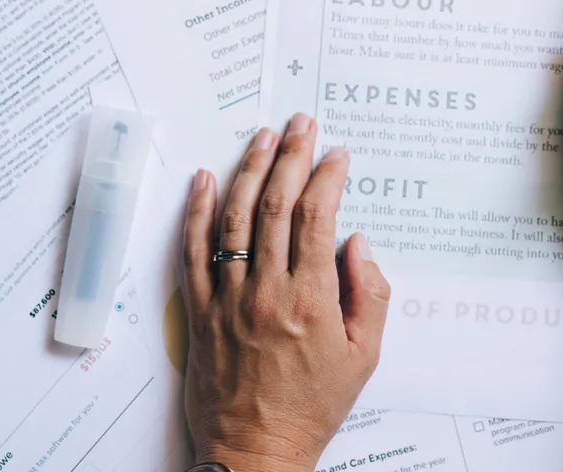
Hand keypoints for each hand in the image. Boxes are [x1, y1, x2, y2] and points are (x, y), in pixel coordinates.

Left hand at [181, 113, 390, 471]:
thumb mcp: (365, 356)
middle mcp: (265, 291)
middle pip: (274, 205)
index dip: (328, 178)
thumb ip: (370, 295)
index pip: (318, 219)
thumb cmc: (312, 407)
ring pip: (233, 218)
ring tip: (262, 136)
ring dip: (248, 169)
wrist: (256, 450)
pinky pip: (192, 250)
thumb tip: (357, 244)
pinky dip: (196, 210)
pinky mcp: (199, 311)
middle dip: (291, 156)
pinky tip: (205, 177)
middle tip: (301, 124)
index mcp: (311, 301)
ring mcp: (226, 299)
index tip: (337, 155)